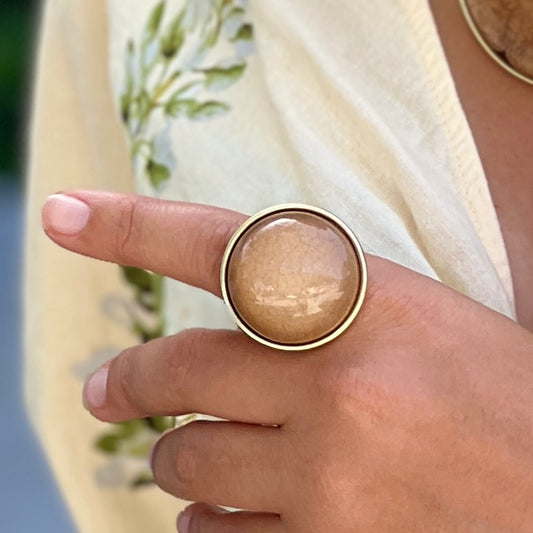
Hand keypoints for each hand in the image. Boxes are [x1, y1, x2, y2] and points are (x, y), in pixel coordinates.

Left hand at [42, 191, 532, 531]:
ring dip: (175, 460)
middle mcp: (333, 381)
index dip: (135, 226)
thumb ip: (312, 317)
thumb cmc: (489, 388)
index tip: (65, 215)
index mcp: (360, 303)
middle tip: (103, 387)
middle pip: (180, 371)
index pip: (223, 245)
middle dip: (129, 381)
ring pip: (189, 464)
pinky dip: (207, 524)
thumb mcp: (406, 318)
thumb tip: (225, 336)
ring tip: (184, 455)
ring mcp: (327, 473)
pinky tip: (223, 515)